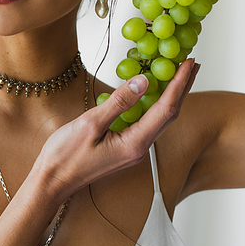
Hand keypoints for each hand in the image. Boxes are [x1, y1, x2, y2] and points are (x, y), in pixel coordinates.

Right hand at [35, 58, 198, 205]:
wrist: (52, 182)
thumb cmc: (65, 157)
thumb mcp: (90, 124)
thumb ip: (119, 102)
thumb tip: (144, 81)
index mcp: (135, 143)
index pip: (166, 109)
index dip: (180, 84)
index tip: (188, 63)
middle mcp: (140, 148)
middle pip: (169, 114)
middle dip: (182, 87)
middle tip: (192, 63)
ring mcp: (133, 149)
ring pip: (159, 118)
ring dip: (171, 95)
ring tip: (178, 74)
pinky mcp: (125, 147)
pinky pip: (147, 122)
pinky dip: (155, 104)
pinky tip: (152, 93)